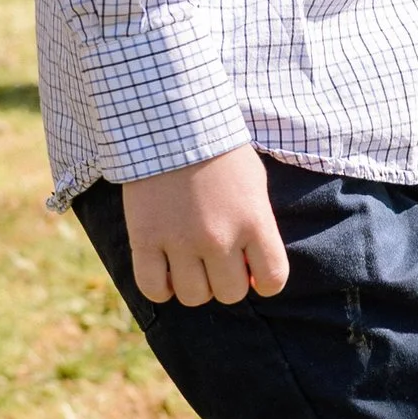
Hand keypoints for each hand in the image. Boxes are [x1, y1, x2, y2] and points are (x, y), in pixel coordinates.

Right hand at [121, 145, 290, 306]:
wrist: (172, 122)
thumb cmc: (219, 151)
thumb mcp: (254, 184)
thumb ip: (259, 226)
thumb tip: (256, 271)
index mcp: (254, 221)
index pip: (273, 280)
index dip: (264, 282)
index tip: (253, 271)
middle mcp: (219, 237)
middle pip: (230, 293)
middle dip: (226, 280)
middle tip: (216, 259)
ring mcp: (180, 240)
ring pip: (194, 296)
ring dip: (194, 284)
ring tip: (189, 262)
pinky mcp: (145, 239)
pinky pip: (153, 288)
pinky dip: (160, 287)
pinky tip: (164, 270)